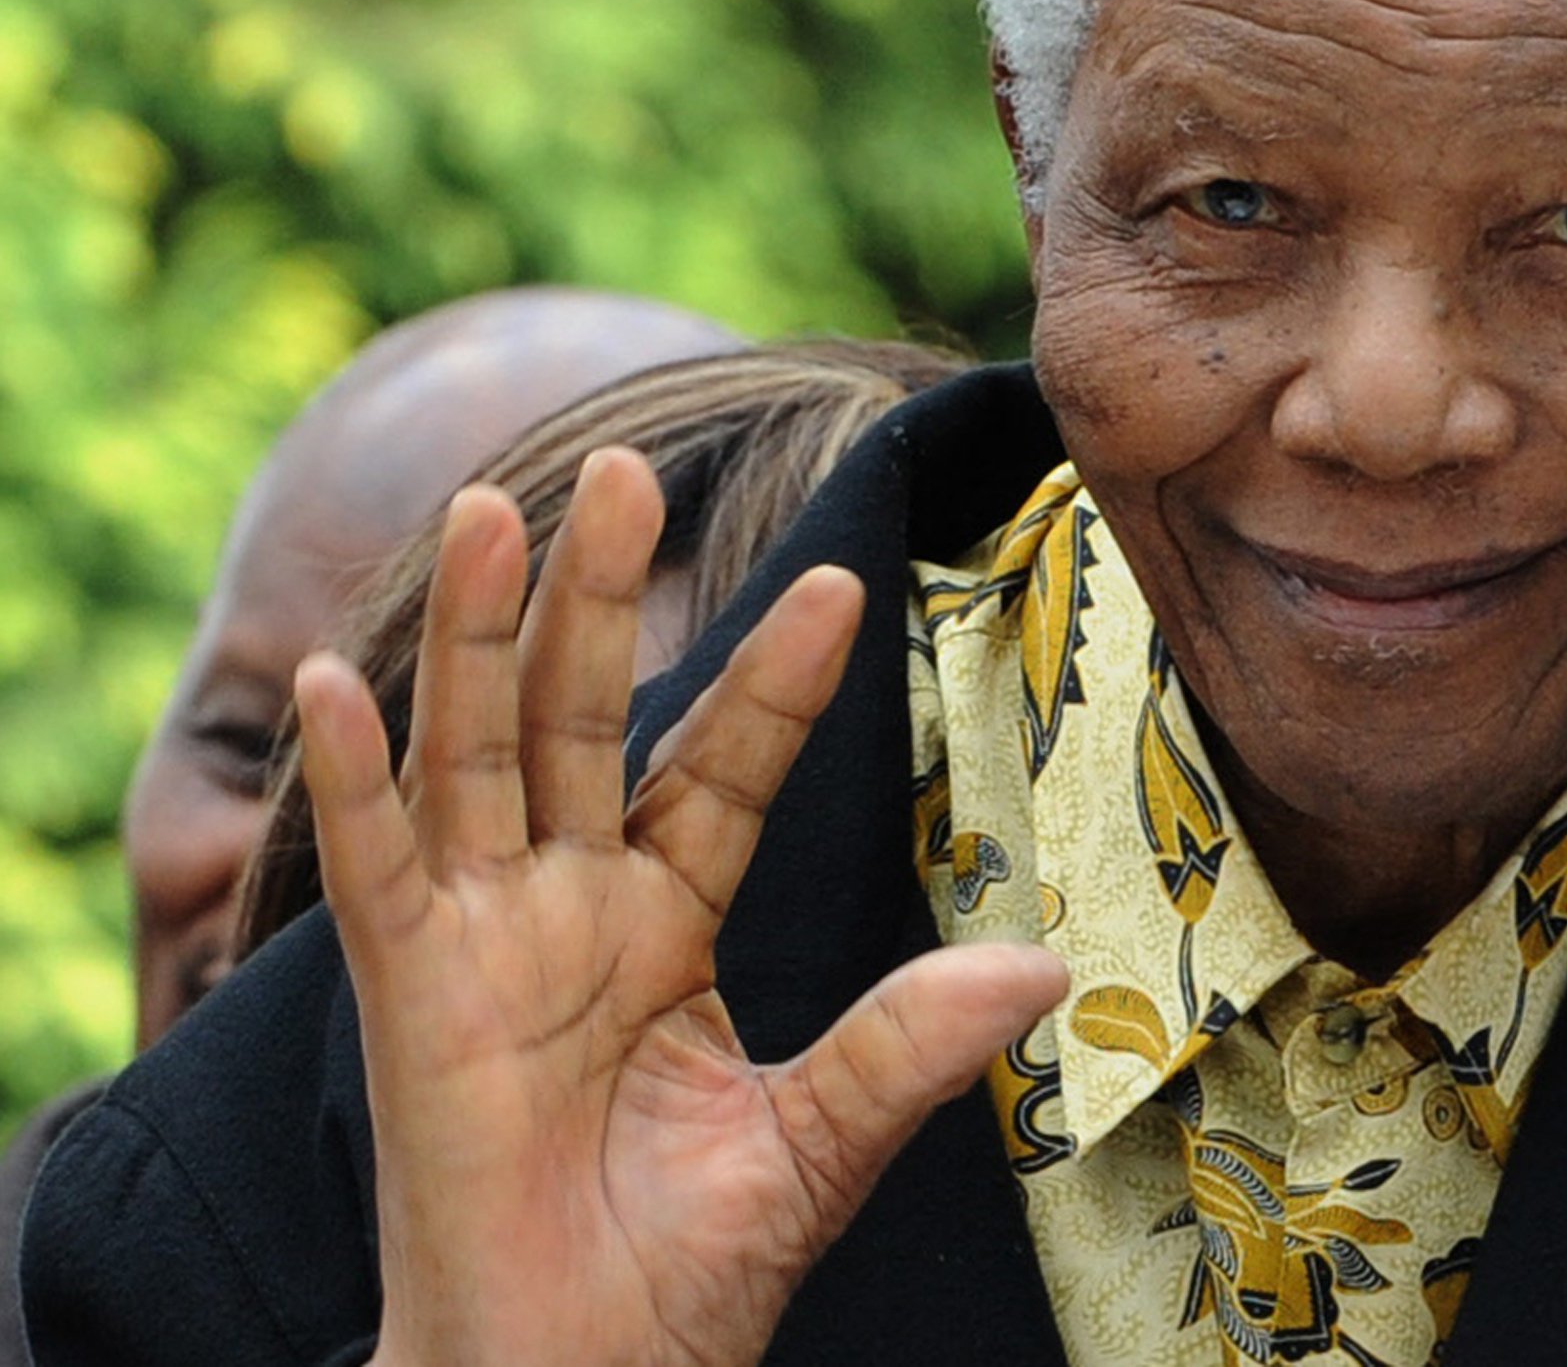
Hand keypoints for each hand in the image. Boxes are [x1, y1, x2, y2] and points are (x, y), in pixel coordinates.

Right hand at [294, 448, 1065, 1366]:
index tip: (842, 582)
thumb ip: (905, 1047)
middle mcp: (570, 908)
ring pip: (480, 754)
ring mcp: (482, 943)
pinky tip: (342, 678)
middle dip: (598, 598)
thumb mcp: (812, 1146)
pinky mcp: (411, 1001)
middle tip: (625, 470)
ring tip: (497, 509)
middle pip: (581, 719)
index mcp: (666, 924)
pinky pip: (378, 873)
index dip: (771, 679)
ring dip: (481, 635)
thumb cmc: (676, 1279)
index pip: (722, 768)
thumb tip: (1041, 970)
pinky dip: (357, 779)